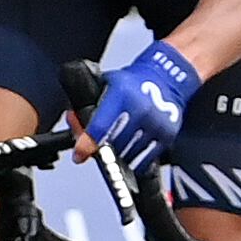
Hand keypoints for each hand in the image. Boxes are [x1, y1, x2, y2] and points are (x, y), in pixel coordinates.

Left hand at [83, 41, 201, 176]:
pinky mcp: (167, 136)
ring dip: (116, 156)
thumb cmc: (132, 82)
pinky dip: (133, 161)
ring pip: (128, 154)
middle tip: (94, 148)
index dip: (87, 144)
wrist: (166, 79)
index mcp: (122, 94)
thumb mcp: (106, 83)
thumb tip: (74, 122)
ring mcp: (155, 124)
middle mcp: (140, 109)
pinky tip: (128, 153)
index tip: (79, 155)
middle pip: (113, 144)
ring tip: (113, 146)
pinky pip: (145, 160)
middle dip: (100, 149)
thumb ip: (87, 102)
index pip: (101, 126)